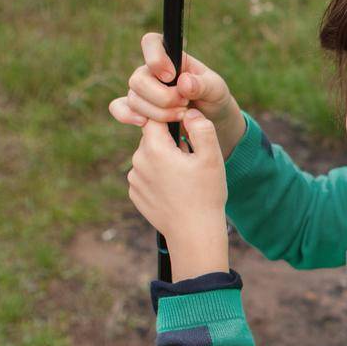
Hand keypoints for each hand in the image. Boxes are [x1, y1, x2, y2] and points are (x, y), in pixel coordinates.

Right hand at [110, 34, 245, 157]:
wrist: (210, 120)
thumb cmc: (213, 97)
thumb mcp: (217, 89)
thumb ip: (203, 85)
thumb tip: (183, 82)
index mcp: (171, 57)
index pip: (151, 42)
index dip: (155, 58)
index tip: (171, 76)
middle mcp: (151, 71)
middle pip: (138, 79)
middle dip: (163, 97)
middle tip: (185, 103)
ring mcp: (142, 90)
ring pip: (134, 99)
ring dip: (158, 113)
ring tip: (181, 115)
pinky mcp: (138, 108)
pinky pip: (119, 108)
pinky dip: (127, 115)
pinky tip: (143, 123)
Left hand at [127, 110, 228, 276]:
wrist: (193, 234)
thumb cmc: (205, 195)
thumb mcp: (211, 157)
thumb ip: (201, 127)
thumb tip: (189, 111)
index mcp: (154, 148)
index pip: (155, 117)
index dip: (171, 117)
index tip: (184, 124)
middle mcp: (138, 162)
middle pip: (152, 138)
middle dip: (169, 141)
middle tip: (190, 157)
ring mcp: (134, 180)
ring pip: (149, 157)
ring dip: (163, 159)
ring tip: (184, 177)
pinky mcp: (135, 194)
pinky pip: (146, 176)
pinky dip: (158, 177)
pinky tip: (175, 190)